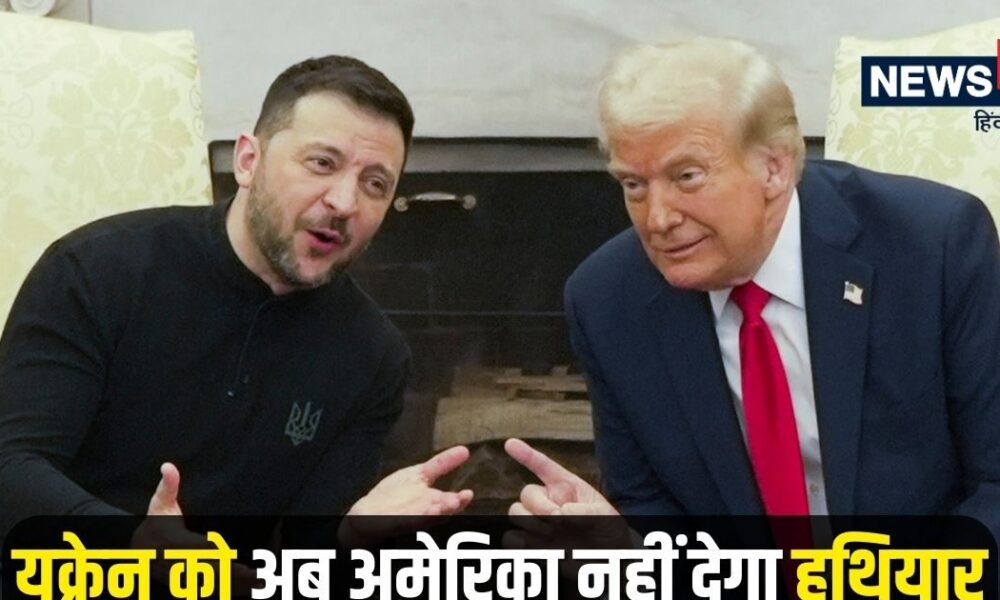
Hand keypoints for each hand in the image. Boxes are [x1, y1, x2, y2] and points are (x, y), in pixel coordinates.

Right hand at [131, 463, 255, 594]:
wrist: (136, 551)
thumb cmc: (155, 524)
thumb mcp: (159, 505)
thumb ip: (168, 487)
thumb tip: (168, 466)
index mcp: (178, 543)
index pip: (199, 550)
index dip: (216, 554)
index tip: (233, 555)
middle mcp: (181, 564)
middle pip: (210, 572)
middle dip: (233, 575)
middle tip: (259, 574)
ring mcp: (183, 579)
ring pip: (211, 586)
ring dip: (235, 587)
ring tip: (260, 583)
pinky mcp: (187, 588)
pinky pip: (208, 593)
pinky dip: (226, 592)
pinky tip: (247, 590)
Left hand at [340, 446, 473, 545]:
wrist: (370, 512)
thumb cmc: (398, 494)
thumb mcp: (421, 474)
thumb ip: (442, 464)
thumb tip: (465, 450)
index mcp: (433, 500)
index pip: (449, 501)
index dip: (459, 499)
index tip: (468, 494)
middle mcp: (424, 511)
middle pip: (438, 511)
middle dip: (447, 508)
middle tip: (456, 501)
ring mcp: (409, 518)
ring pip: (423, 518)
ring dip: (430, 515)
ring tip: (437, 509)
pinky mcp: (392, 523)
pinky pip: (401, 522)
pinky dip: (407, 519)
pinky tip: (411, 514)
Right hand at [504, 438, 631, 555]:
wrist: (608, 562)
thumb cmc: (609, 534)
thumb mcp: (605, 516)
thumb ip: (585, 510)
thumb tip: (561, 513)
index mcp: (566, 488)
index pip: (543, 466)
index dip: (526, 454)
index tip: (510, 443)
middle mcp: (549, 502)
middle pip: (527, 493)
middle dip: (541, 506)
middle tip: (558, 521)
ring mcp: (539, 523)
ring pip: (516, 512)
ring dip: (529, 521)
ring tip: (550, 533)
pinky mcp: (533, 545)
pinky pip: (511, 537)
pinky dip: (518, 541)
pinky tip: (534, 546)